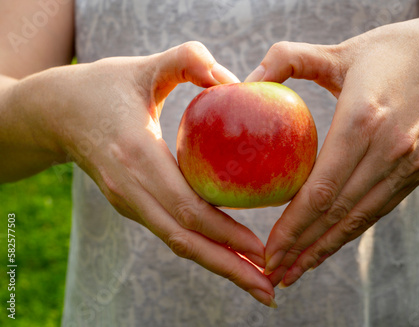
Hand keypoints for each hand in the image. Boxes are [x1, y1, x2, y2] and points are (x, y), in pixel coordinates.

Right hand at [16, 42, 275, 305]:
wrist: (56, 113)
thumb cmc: (103, 86)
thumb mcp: (145, 66)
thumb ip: (188, 60)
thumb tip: (235, 82)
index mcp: (135, 154)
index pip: (186, 207)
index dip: (225, 233)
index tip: (262, 249)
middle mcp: (129, 189)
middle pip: (184, 239)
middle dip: (229, 267)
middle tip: (270, 289)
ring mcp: (128, 202)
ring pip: (177, 242)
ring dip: (218, 266)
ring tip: (258, 283)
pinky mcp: (131, 205)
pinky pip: (171, 232)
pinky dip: (202, 248)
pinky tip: (229, 254)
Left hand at [245, 14, 418, 286]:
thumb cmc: (392, 51)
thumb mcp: (338, 50)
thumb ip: (285, 59)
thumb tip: (240, 86)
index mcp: (362, 119)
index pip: (320, 189)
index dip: (292, 226)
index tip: (268, 250)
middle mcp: (388, 149)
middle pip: (337, 213)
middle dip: (302, 248)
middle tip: (272, 273)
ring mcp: (408, 165)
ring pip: (359, 219)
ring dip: (325, 250)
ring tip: (295, 272)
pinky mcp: (418, 172)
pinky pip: (378, 210)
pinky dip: (350, 233)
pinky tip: (329, 245)